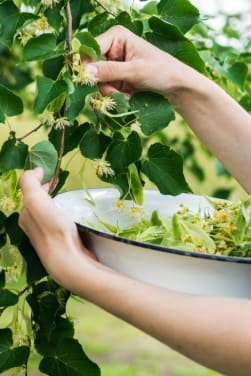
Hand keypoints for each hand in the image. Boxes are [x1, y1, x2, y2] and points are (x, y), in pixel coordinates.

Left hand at [18, 168, 95, 291]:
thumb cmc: (52, 228)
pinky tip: (73, 215)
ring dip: (57, 203)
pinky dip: (64, 214)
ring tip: (68, 197)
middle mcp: (33, 226)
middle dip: (47, 191)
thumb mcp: (35, 199)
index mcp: (25, 215)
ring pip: (49, 213)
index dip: (39, 181)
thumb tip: (36, 170)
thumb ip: (30, 182)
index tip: (53, 175)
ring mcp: (47, 236)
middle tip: (60, 183)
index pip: (30, 193)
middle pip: (39, 203)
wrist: (68, 259)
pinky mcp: (61, 242)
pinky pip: (60, 223)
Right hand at [86, 25, 186, 97]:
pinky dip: (116, 96)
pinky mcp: (118, 78)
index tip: (91, 82)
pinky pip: (107, 89)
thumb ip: (110, 71)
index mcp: (116, 37)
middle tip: (116, 94)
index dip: (87, 66)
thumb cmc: (161, 71)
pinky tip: (128, 97)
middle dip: (103, 84)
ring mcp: (115, 64)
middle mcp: (113, 48)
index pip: (90, 49)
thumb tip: (86, 72)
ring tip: (126, 97)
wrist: (177, 86)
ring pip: (98, 82)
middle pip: (92, 68)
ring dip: (110, 93)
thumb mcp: (135, 71)